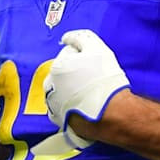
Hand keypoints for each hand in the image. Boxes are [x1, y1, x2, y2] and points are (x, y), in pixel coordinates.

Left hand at [42, 29, 129, 149]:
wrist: (110, 112)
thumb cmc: (104, 78)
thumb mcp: (96, 47)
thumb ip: (80, 38)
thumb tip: (67, 38)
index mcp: (56, 67)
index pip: (69, 55)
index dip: (84, 58)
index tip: (94, 65)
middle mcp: (49, 87)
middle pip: (63, 74)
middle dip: (76, 74)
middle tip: (93, 78)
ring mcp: (53, 105)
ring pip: (62, 91)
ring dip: (73, 90)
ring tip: (90, 93)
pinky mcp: (59, 121)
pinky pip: (64, 108)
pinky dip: (72, 106)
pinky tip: (85, 105)